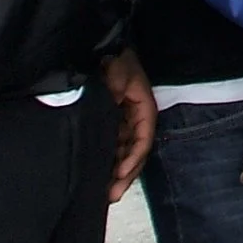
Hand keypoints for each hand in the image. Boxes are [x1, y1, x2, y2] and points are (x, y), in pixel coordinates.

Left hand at [102, 50, 155, 202]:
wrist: (101, 48)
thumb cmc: (115, 59)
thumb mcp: (118, 73)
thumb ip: (115, 94)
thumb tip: (110, 118)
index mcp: (143, 109)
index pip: (143, 139)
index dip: (133, 158)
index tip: (119, 173)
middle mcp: (135, 119)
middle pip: (135, 152)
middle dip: (125, 175)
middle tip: (111, 195)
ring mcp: (122, 122)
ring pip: (123, 152)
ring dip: (117, 172)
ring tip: (104, 192)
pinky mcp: (109, 123)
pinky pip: (113, 146)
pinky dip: (108, 161)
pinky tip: (99, 175)